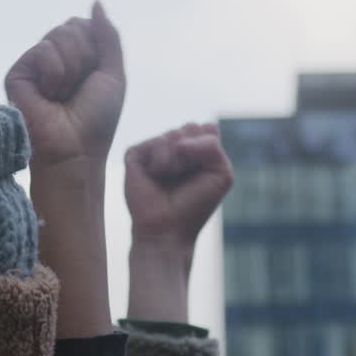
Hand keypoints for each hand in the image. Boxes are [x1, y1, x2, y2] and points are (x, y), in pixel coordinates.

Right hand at [9, 4, 124, 338]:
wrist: (74, 151)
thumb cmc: (96, 121)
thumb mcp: (113, 74)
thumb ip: (108, 36)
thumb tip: (96, 2)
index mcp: (74, 61)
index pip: (85, 26)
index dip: (97, 48)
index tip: (94, 80)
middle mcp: (52, 62)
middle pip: (72, 27)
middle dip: (85, 57)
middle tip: (78, 89)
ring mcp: (33, 68)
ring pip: (59, 36)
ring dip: (72, 67)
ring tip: (63, 95)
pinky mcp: (17, 75)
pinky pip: (42, 51)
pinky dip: (56, 73)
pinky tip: (49, 94)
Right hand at [126, 123, 233, 251]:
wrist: (168, 228)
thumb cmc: (195, 204)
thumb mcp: (220, 172)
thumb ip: (211, 144)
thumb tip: (176, 140)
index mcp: (194, 148)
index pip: (208, 128)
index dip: (209, 149)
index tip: (204, 173)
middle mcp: (173, 145)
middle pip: (191, 127)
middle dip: (194, 154)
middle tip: (186, 178)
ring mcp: (153, 149)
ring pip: (174, 134)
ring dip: (178, 162)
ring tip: (169, 180)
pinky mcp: (135, 154)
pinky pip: (156, 142)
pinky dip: (162, 162)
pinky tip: (155, 177)